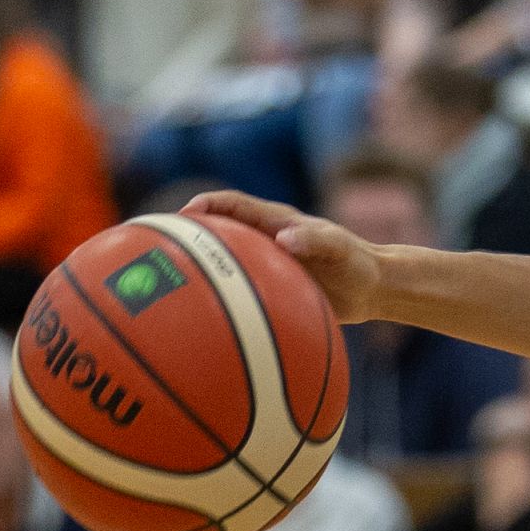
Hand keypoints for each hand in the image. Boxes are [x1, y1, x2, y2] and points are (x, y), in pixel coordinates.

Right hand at [183, 190, 384, 323]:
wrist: (373, 288)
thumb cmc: (357, 262)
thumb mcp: (341, 249)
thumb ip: (315, 241)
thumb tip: (284, 239)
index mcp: (275, 222)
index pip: (233, 205)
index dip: (206, 206)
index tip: (182, 217)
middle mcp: (264, 240)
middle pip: (218, 232)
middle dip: (187, 236)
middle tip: (155, 250)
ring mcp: (264, 265)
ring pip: (222, 264)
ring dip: (197, 271)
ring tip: (166, 289)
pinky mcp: (268, 289)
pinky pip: (236, 293)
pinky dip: (219, 302)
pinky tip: (202, 325)